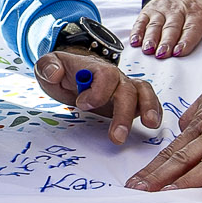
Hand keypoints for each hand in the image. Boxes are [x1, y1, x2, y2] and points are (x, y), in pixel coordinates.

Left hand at [34, 48, 161, 145]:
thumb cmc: (60, 71)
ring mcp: (123, 86)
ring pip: (142, 92)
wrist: (70, 72)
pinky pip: (147, 99)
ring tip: (150, 126)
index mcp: (93, 67)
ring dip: (148, 108)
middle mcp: (113, 76)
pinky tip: (154, 124)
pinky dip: (155, 109)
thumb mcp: (47, 65)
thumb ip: (47, 66)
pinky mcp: (130, 98)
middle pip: (126, 89)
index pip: (105, 75)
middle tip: (116, 137)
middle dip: (123, 113)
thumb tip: (55, 73)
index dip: (98, 91)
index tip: (83, 105)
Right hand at [130, 0, 201, 57]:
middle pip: (171, 27)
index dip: (185, 40)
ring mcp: (162, 8)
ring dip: (150, 38)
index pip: (191, 27)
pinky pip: (142, 19)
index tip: (179, 52)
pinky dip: (137, 30)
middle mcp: (178, 8)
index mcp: (196, 10)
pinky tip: (136, 42)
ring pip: (155, 24)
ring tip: (148, 50)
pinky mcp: (150, 8)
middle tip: (162, 55)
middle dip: (166, 41)